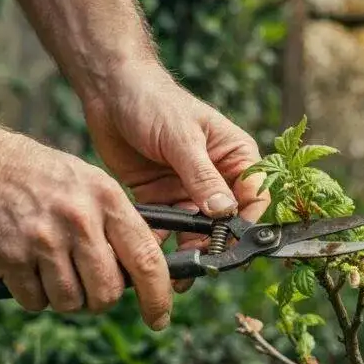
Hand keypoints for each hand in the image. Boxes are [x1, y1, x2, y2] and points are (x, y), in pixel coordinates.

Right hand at [0, 130, 172, 328]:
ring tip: (51, 268)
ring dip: (64, 297)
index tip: (159, 318)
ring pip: (71, 302)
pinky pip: (35, 302)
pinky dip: (33, 295)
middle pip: (108, 292)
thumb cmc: (37, 176)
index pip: (147, 260)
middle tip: (87, 285)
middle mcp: (79, 220)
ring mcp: (43, 240)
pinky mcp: (10, 257)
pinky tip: (26, 267)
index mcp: (107, 199)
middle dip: (100, 299)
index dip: (157, 297)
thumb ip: (116, 224)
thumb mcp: (88, 183)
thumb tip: (142, 274)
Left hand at [81, 59, 269, 286]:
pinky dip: (159, 243)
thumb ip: (202, 177)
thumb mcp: (181, 138)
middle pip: (226, 221)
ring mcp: (188, 190)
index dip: (246, 223)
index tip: (232, 245)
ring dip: (188, 250)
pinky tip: (150, 255)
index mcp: (235, 156)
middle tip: (201, 265)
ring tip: (176, 272)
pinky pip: (165, 228)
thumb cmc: (154, 102)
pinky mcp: (161, 197)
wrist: (110, 91)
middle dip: (215, 245)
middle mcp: (217, 177)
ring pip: (196, 231)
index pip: (254, 197)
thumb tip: (224, 214)